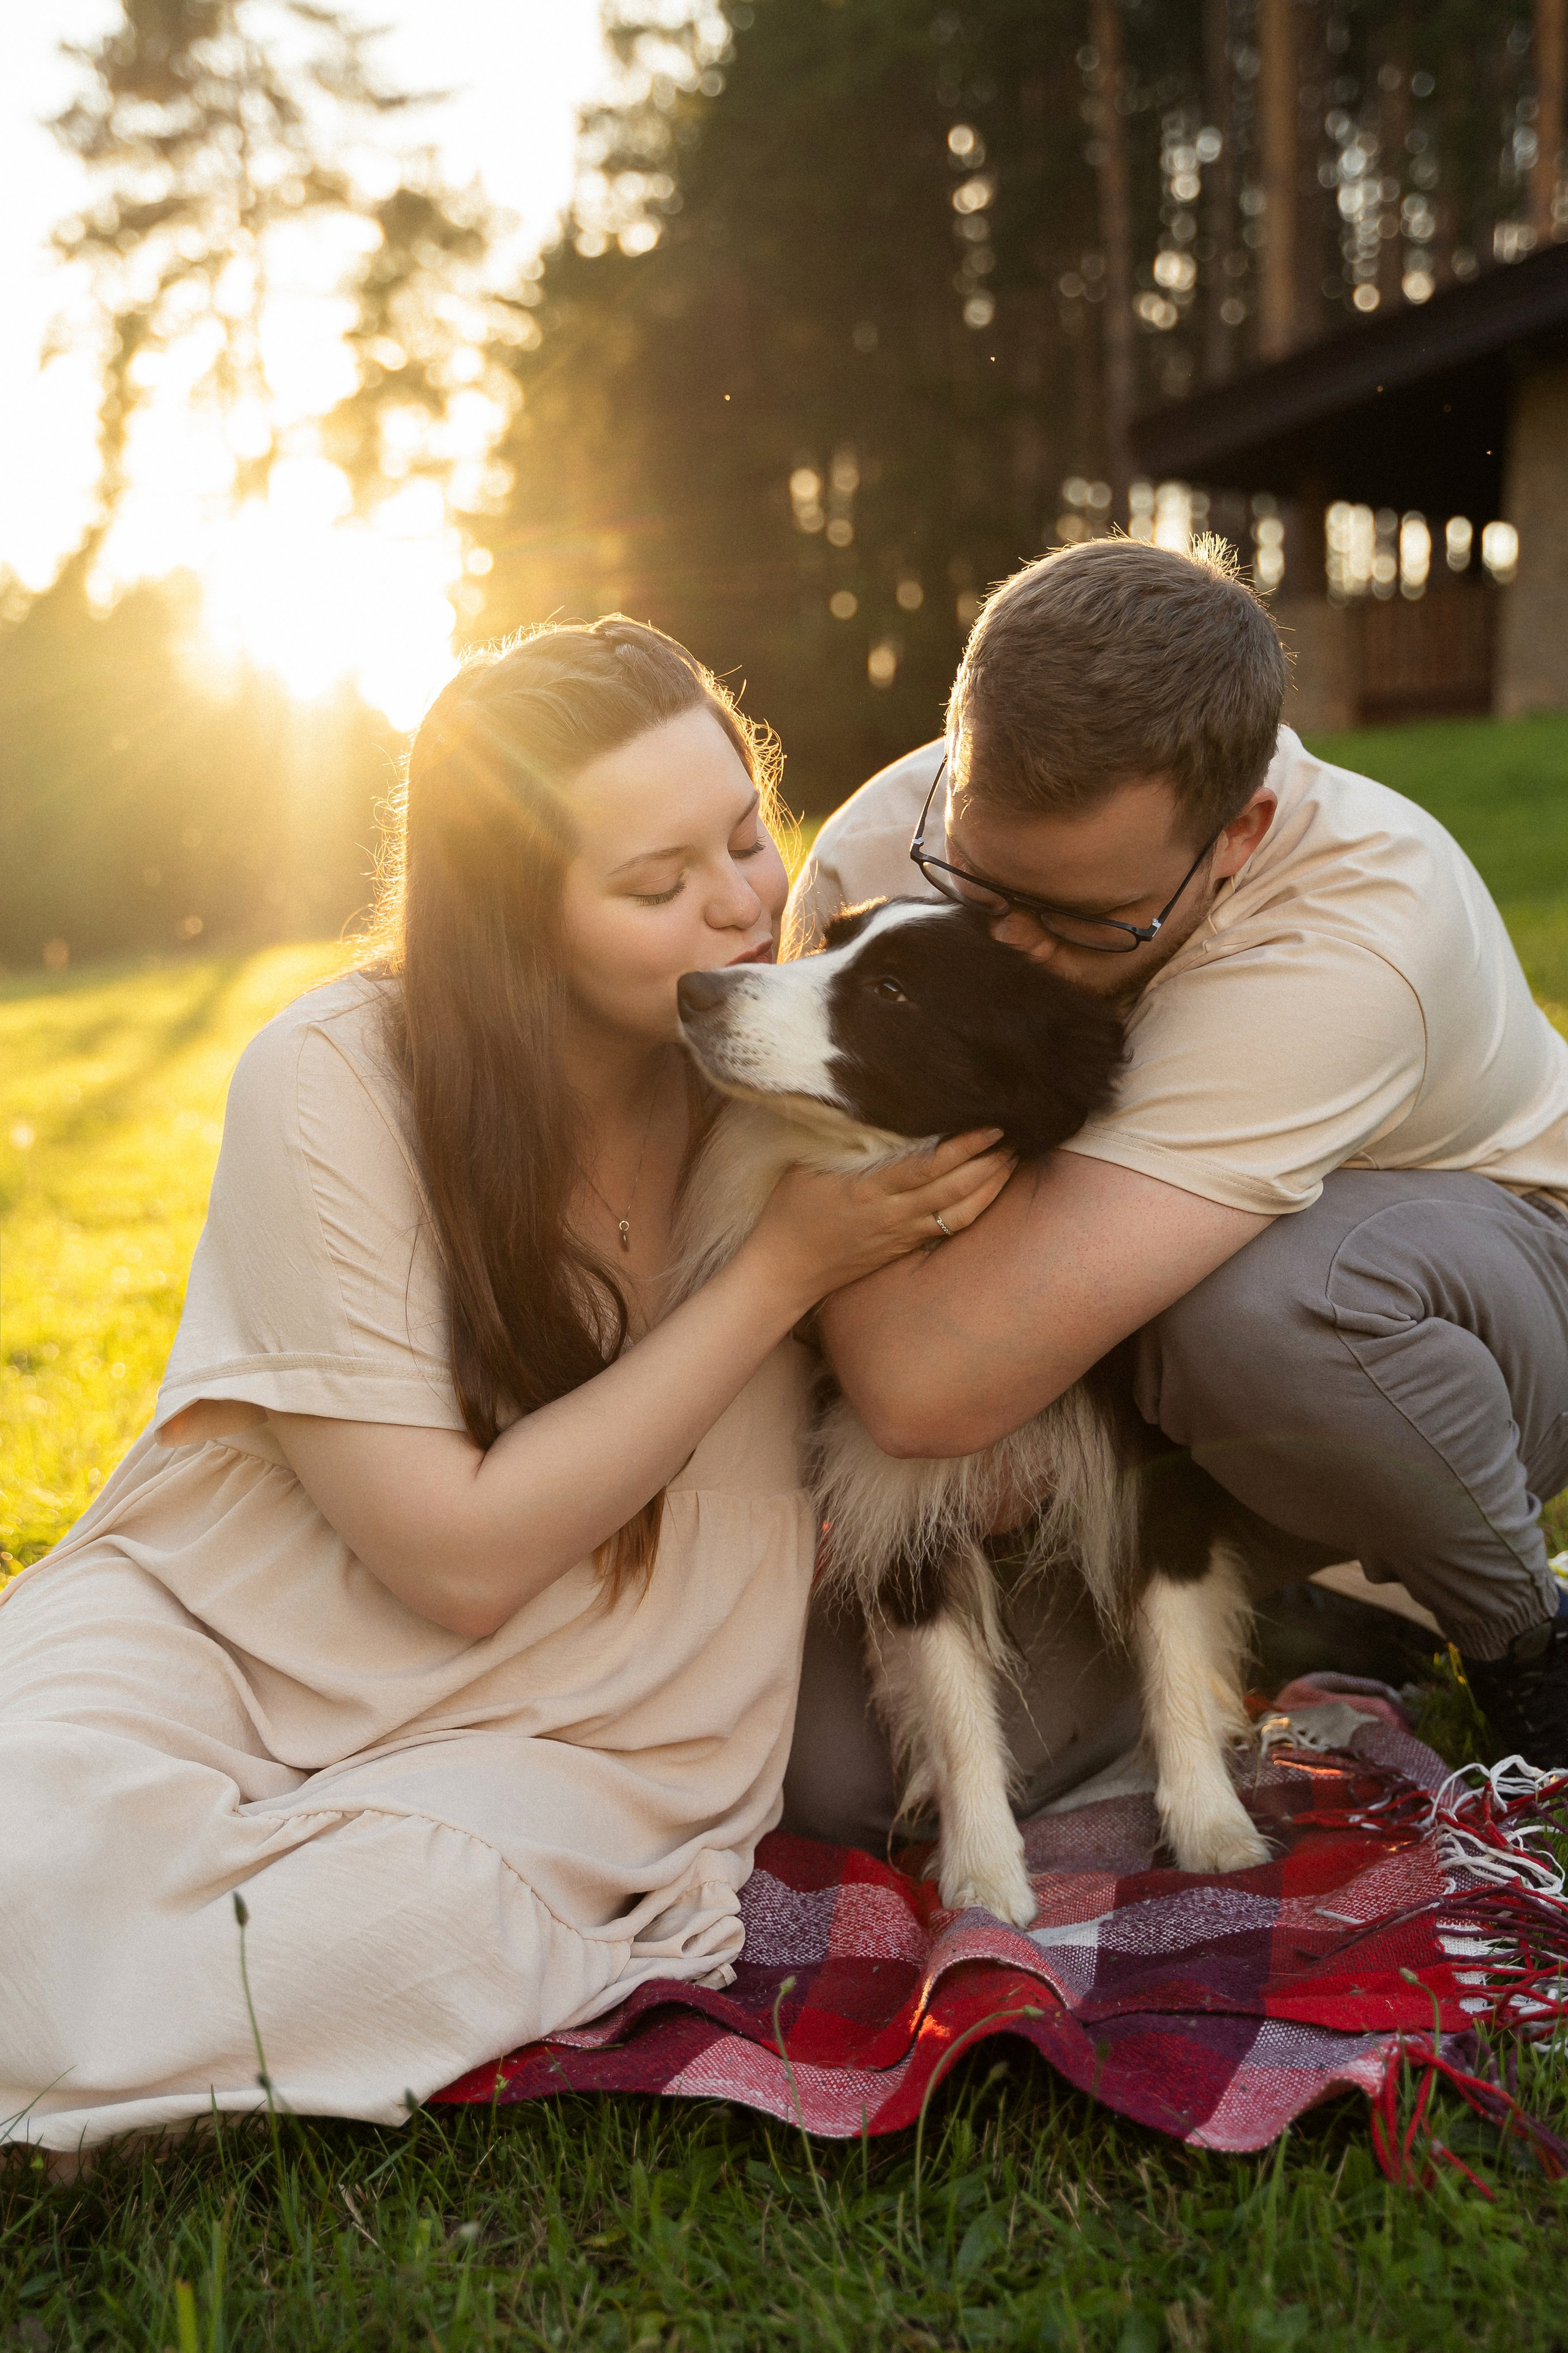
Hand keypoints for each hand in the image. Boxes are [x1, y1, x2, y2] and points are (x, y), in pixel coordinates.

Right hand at [745, 1129, 1016, 1310]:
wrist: (786, 1270)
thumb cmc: (791, 1210)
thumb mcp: (808, 1164)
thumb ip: (844, 1139)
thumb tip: (874, 1105)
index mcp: (869, 1191)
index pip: (928, 1167)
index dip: (964, 1147)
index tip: (991, 1124)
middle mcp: (893, 1215)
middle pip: (956, 1190)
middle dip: (991, 1163)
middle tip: (1018, 1135)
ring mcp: (903, 1235)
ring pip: (961, 1213)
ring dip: (992, 1187)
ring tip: (1013, 1159)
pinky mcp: (905, 1247)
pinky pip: (950, 1229)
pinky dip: (975, 1208)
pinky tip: (990, 1190)